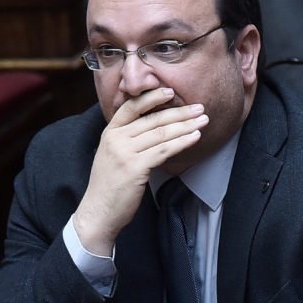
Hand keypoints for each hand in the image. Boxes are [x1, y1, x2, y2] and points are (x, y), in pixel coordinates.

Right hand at [72, 87, 207, 255]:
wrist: (99, 210)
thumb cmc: (111, 184)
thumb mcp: (113, 154)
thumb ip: (129, 138)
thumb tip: (156, 126)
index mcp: (110, 132)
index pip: (131, 107)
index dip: (152, 97)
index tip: (170, 91)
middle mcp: (115, 139)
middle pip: (152, 119)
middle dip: (179, 112)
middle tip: (199, 108)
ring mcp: (124, 153)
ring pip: (161, 134)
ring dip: (186, 126)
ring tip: (203, 121)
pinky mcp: (135, 167)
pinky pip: (164, 150)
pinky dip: (182, 142)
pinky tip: (195, 137)